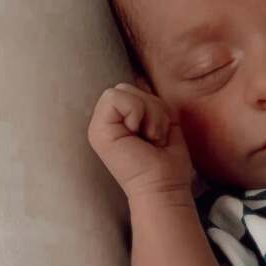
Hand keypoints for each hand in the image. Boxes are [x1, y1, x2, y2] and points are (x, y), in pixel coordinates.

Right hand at [88, 82, 194, 200]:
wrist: (164, 188)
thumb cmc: (167, 162)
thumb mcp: (161, 120)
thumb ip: (147, 101)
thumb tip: (139, 77)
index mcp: (116, 121)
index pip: (132, 89)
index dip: (152, 106)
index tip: (157, 134)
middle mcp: (104, 122)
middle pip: (127, 86)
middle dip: (152, 108)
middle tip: (154, 138)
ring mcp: (98, 126)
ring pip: (124, 89)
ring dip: (149, 114)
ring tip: (150, 139)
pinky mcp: (98, 130)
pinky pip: (118, 97)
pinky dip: (139, 114)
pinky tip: (143, 138)